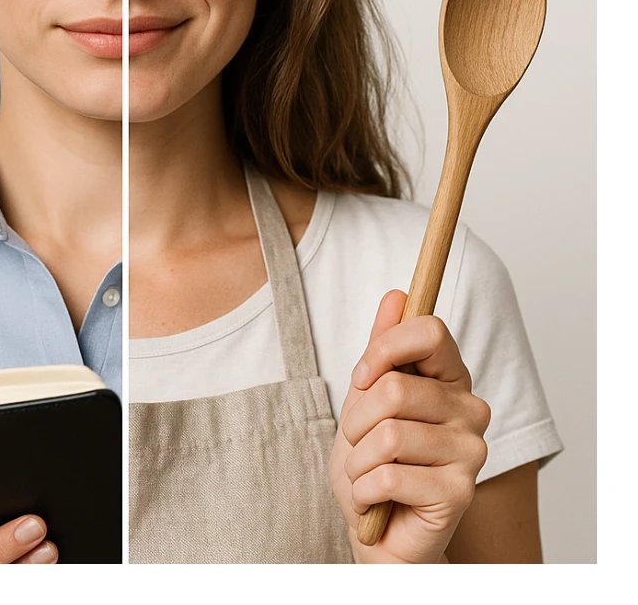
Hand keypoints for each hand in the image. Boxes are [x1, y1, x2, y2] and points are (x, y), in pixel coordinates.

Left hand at [328, 289, 490, 563]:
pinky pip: (386, 476)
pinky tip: (375, 499)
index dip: (384, 348)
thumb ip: (383, 348)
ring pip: (387, 433)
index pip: (430, 331)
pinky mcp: (460, 493)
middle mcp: (471, 410)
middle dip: (356, 420)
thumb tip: (397, 295)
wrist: (379, 533)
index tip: (362, 377)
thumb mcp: (366, 398)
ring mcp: (472, 453)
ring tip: (366, 474)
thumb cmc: (374, 462)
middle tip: (360, 445)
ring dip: (357, 460)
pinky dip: (363, 490)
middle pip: (395, 388)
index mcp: (450, 379)